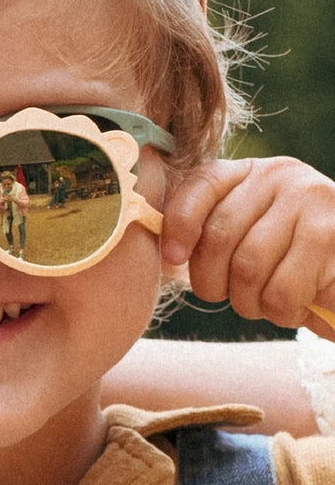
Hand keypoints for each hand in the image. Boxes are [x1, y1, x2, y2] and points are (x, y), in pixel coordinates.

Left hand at [161, 157, 334, 333]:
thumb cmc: (291, 260)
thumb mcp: (250, 234)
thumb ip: (211, 233)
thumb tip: (166, 254)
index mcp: (251, 172)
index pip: (201, 184)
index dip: (179, 224)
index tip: (172, 259)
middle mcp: (281, 175)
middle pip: (218, 236)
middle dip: (215, 283)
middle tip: (238, 298)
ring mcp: (310, 200)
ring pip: (248, 268)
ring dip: (251, 303)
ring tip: (271, 303)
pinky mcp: (332, 235)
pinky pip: (281, 291)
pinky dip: (282, 312)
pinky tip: (299, 305)